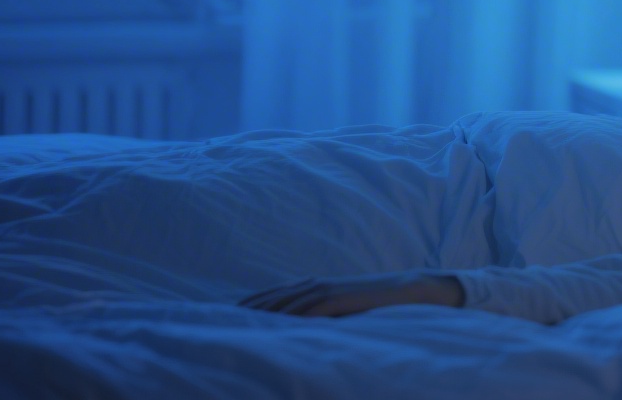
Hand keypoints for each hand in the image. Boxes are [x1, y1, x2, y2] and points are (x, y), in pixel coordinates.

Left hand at [238, 271, 464, 317]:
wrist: (408, 290)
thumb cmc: (375, 305)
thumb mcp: (342, 312)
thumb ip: (321, 318)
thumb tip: (299, 336)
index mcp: (313, 287)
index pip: (271, 297)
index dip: (247, 307)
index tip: (222, 319)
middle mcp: (313, 285)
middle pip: (269, 299)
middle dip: (244, 312)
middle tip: (214, 323)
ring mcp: (324, 289)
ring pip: (282, 303)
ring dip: (258, 315)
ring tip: (233, 327)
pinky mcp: (336, 298)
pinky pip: (306, 308)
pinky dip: (286, 316)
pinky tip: (270, 327)